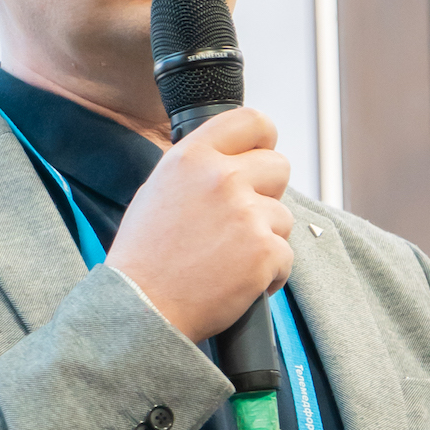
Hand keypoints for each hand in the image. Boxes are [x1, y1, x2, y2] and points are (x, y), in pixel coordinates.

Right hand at [107, 107, 293, 342]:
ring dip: (265, 238)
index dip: (263, 138)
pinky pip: (286, 256)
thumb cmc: (145, 259)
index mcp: (192, 157)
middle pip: (279, 166)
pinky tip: (238, 282)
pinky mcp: (265, 251)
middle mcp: (222, 178)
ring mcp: (247, 214)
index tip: (261, 154)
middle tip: (241, 222)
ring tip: (229, 260)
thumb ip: (198, 169)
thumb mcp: (159, 191)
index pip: (251, 120)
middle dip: (268, 194)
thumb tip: (233, 160)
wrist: (142, 310)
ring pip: (284, 216)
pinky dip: (270, 274)